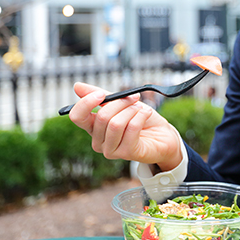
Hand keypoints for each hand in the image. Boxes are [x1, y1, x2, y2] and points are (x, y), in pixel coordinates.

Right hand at [68, 82, 182, 169]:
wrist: (163, 135)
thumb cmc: (141, 119)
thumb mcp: (121, 103)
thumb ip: (101, 96)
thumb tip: (77, 86)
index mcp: (93, 127)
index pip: (77, 117)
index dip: (86, 103)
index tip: (101, 93)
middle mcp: (98, 141)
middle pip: (101, 117)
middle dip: (120, 102)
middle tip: (134, 98)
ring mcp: (111, 150)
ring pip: (115, 123)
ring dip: (131, 110)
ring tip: (141, 109)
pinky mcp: (127, 153)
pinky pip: (131, 128)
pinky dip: (141, 116)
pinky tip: (147, 114)